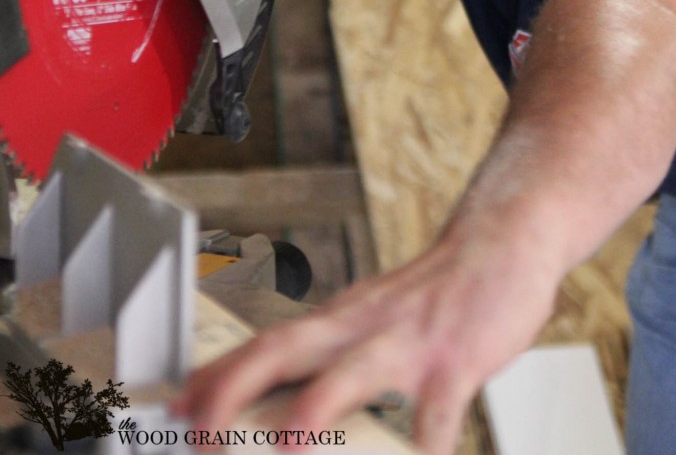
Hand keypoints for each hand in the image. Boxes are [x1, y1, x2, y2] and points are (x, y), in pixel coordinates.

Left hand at [174, 220, 560, 454]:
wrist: (498, 243)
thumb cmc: (432, 294)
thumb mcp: (374, 316)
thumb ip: (335, 355)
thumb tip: (287, 399)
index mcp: (340, 319)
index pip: (265, 343)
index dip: (218, 376)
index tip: (176, 408)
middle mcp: (363, 325)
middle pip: (287, 348)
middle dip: (236, 387)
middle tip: (200, 431)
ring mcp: (408, 342)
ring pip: (355, 371)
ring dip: (317, 407)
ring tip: (287, 447)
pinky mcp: (456, 360)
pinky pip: (440, 410)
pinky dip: (428, 443)